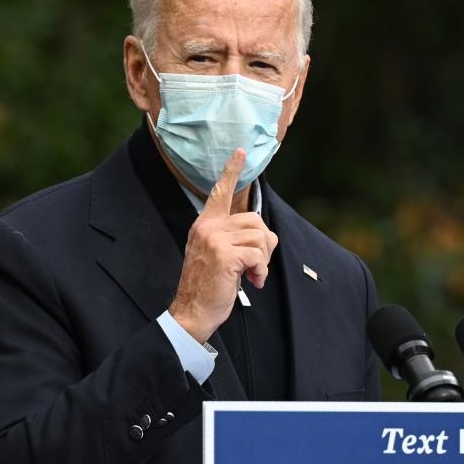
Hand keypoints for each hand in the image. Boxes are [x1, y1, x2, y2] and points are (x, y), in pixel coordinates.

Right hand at [167, 149, 278, 342]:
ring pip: (259, 238)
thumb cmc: (209, 286)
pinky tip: (251, 282)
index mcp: (205, 225)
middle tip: (256, 265)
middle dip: (264, 245)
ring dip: (263, 261)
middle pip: (255, 221)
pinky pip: (258, 255)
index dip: (231, 171)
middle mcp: (208, 227)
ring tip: (252, 275)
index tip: (241, 151)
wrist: (193, 311)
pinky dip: (260, 271)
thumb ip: (240, 239)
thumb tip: (270, 236)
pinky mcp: (224, 255)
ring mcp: (215, 240)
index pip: (220, 193)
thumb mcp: (222, 256)